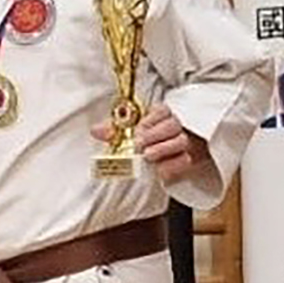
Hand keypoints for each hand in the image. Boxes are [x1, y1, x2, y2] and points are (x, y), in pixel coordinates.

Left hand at [91, 103, 208, 184]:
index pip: (162, 111)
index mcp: (162, 115)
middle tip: (140, 144)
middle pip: (172, 125)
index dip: (150, 120)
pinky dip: (173, 165)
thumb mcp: (128, 136)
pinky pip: (185, 160)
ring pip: (181, 141)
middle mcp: (176, 126)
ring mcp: (184, 143)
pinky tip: (160, 171)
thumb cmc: (145, 145)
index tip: (138, 130)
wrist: (163, 163)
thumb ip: (114, 132)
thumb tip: (95, 130)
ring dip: (164, 148)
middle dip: (155, 134)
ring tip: (148, 155)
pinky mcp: (188, 160)